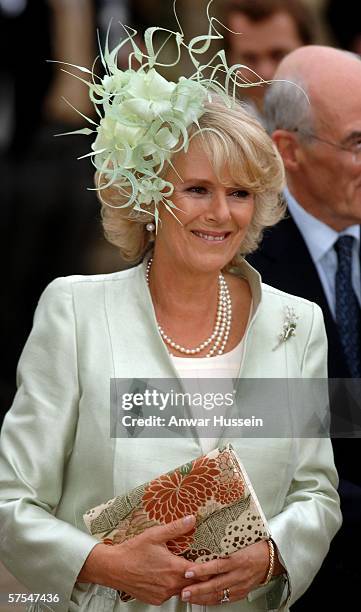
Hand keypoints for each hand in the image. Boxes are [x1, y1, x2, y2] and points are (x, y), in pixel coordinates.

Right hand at [78, 515, 197, 604]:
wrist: (113, 568)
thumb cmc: (132, 551)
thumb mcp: (155, 535)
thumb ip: (176, 528)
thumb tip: (192, 520)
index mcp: (174, 569)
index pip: (202, 573)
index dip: (208, 567)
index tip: (211, 561)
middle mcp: (170, 585)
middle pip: (194, 584)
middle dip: (198, 575)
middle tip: (199, 564)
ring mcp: (163, 595)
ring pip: (182, 590)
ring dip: (184, 581)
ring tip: (180, 568)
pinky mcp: (155, 600)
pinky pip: (169, 595)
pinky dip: (171, 587)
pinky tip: (165, 576)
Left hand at [180, 540, 270, 605]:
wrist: (271, 559)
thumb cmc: (254, 546)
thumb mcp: (239, 539)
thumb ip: (222, 541)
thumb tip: (204, 531)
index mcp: (237, 559)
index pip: (217, 566)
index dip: (202, 571)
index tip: (188, 571)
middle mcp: (238, 574)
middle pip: (215, 585)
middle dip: (198, 590)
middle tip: (183, 591)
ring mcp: (240, 586)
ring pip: (218, 595)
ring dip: (201, 597)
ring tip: (188, 597)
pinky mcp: (241, 593)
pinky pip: (224, 600)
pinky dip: (211, 600)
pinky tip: (201, 600)